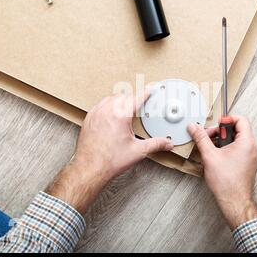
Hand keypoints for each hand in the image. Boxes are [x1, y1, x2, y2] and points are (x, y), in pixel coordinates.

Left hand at [47, 93, 173, 213]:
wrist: (90, 168)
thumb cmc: (110, 161)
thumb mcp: (138, 151)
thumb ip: (155, 144)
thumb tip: (167, 143)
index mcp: (120, 115)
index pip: (137, 98)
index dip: (146, 92)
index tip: (151, 88)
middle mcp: (107, 111)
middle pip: (124, 96)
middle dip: (133, 98)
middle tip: (139, 105)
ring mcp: (96, 114)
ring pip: (110, 98)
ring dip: (120, 101)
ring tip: (126, 109)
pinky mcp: (88, 119)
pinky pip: (99, 105)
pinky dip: (107, 106)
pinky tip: (111, 114)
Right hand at [188, 116, 256, 229]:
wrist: (235, 202)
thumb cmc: (227, 183)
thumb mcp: (209, 156)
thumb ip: (201, 138)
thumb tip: (194, 127)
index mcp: (246, 142)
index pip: (241, 119)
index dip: (227, 119)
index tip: (216, 126)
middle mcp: (251, 148)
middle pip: (237, 129)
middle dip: (220, 132)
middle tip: (209, 138)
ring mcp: (250, 156)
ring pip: (236, 140)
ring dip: (222, 141)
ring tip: (211, 149)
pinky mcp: (247, 163)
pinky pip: (237, 149)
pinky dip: (226, 149)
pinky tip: (215, 157)